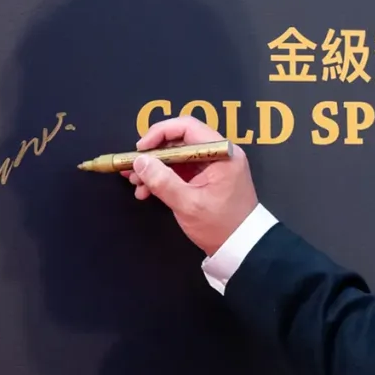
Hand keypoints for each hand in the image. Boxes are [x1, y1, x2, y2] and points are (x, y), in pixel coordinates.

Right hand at [126, 112, 260, 256]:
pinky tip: (147, 191)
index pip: (187, 127)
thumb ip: (162, 181)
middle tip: (133, 169)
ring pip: (177, 157)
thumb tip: (140, 161)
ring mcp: (213, 166)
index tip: (140, 149)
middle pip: (179, 141)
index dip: (159, 133)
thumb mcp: (188, 204)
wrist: (241, 248)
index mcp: (222, 153)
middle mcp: (220, 153)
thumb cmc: (221, 226)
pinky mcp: (207, 178)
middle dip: (153, 156)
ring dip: (155, 169)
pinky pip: (181, 170)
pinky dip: (164, 178)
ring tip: (136, 184)